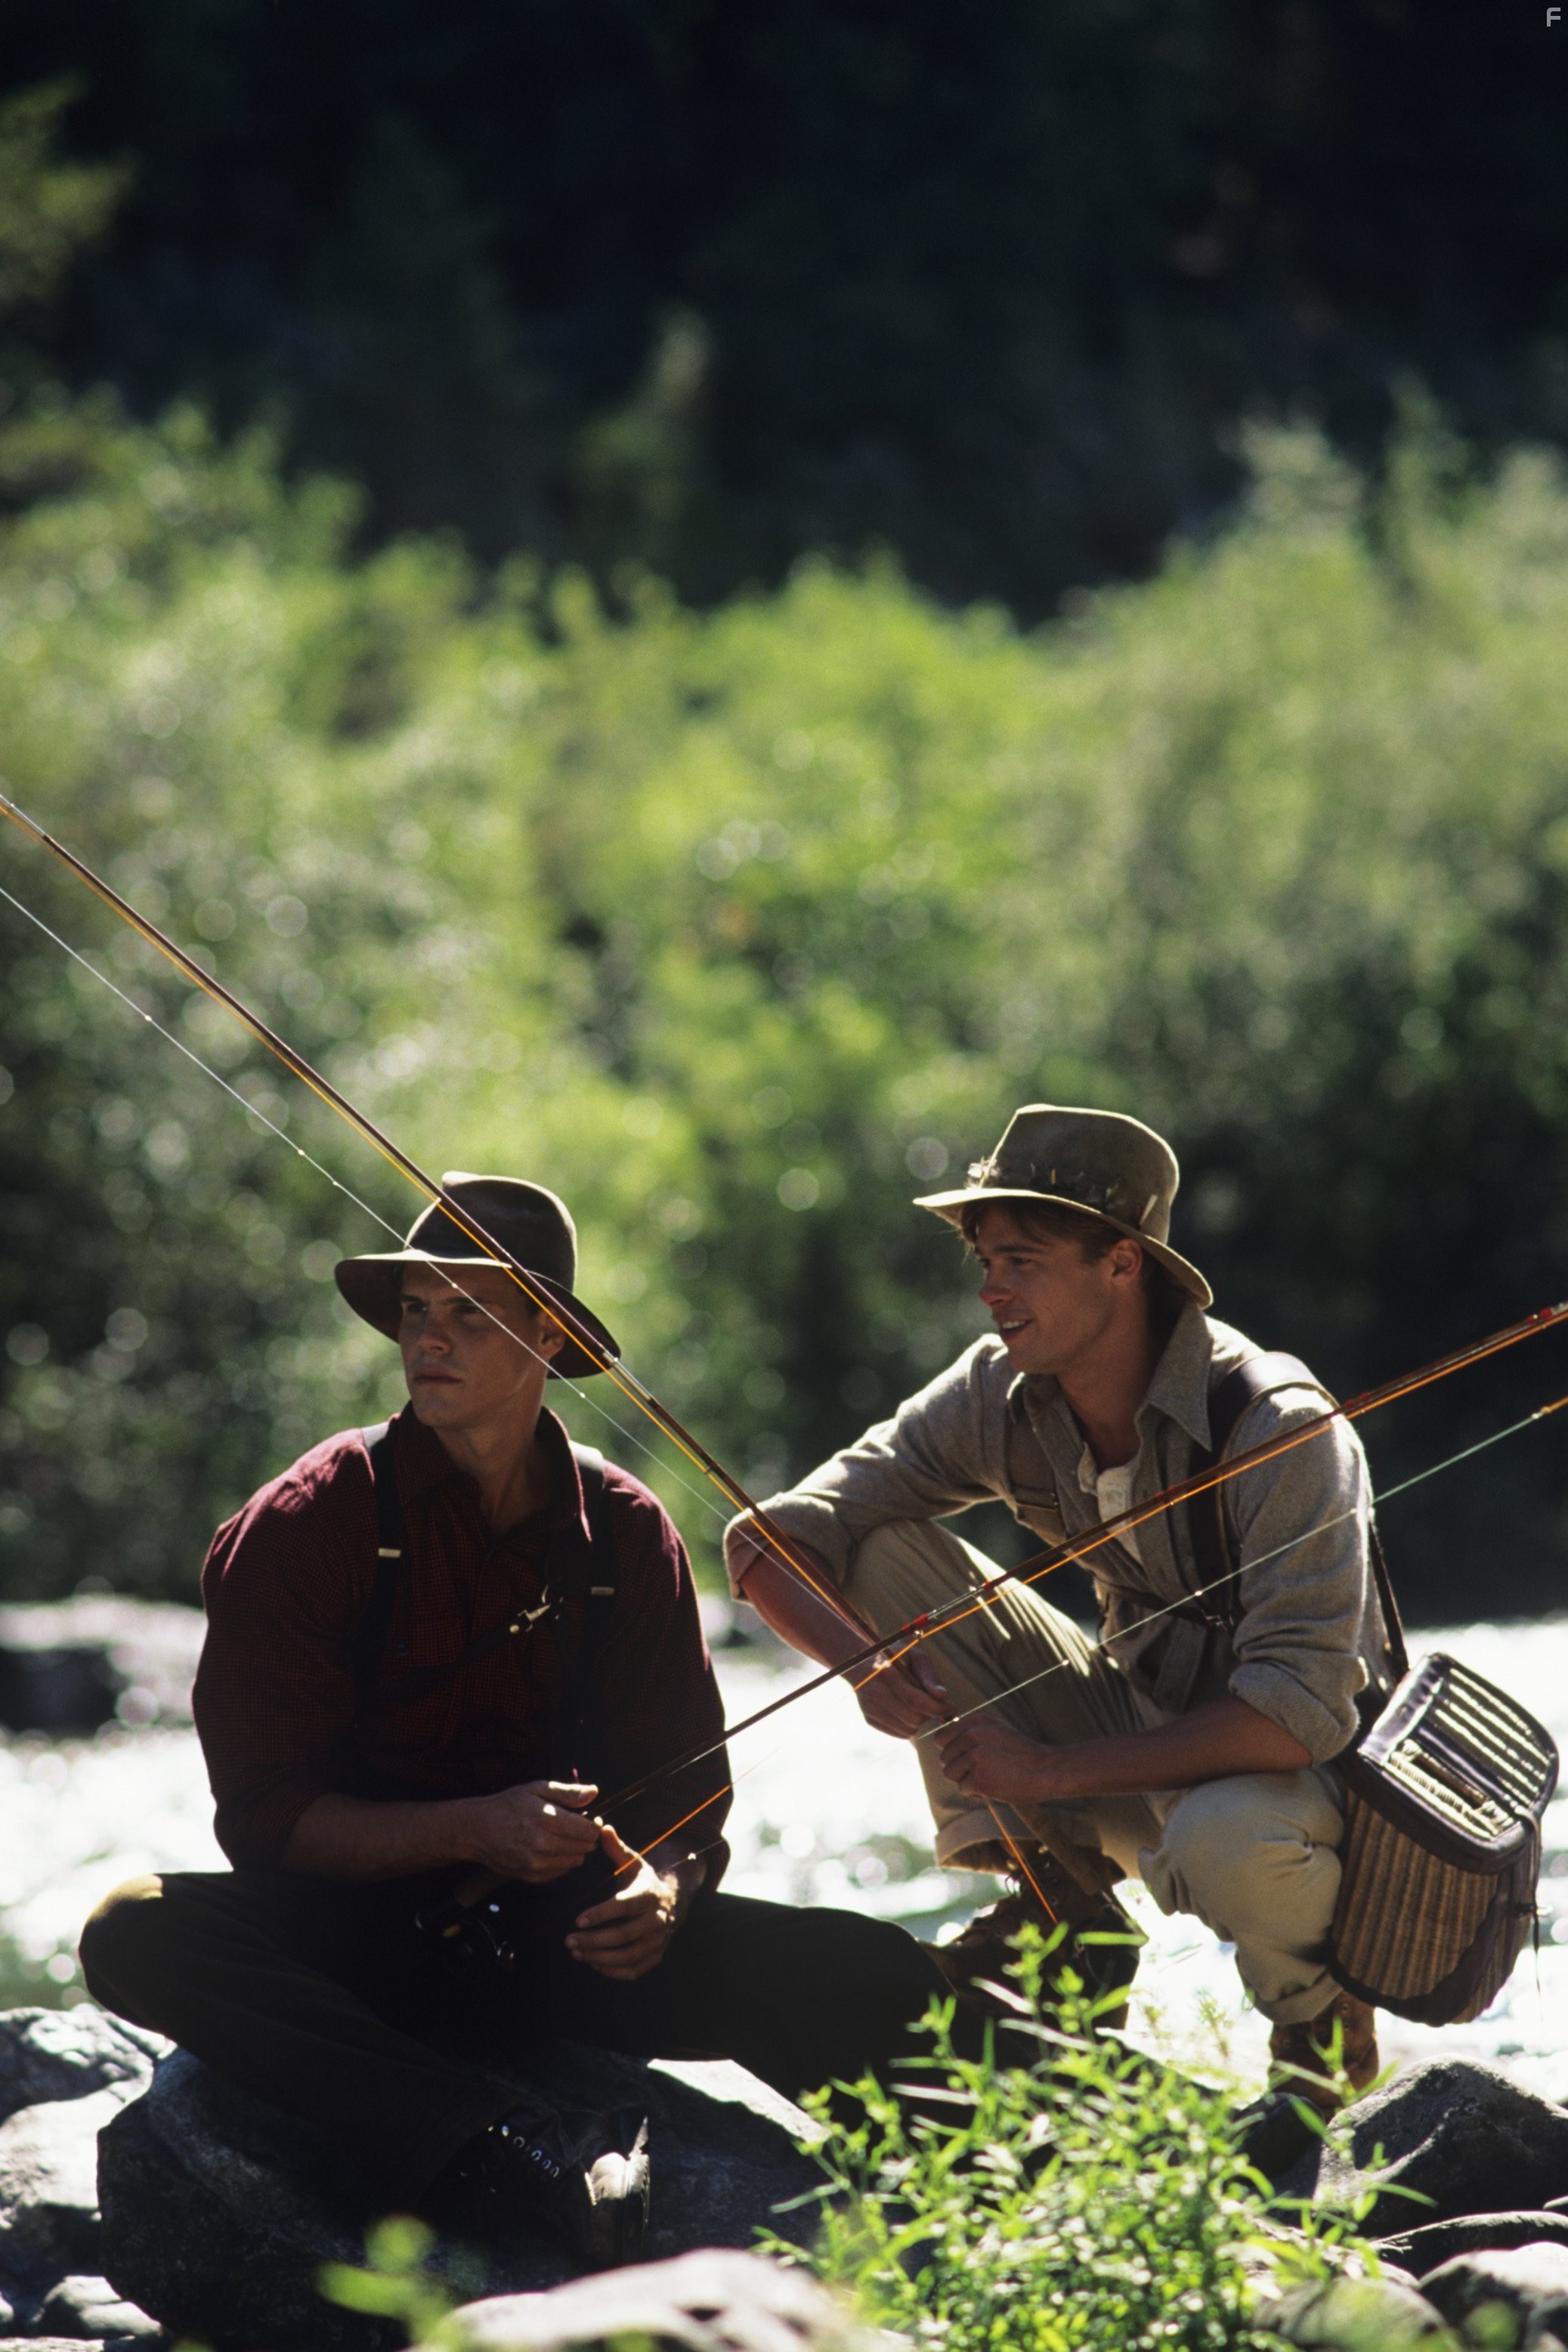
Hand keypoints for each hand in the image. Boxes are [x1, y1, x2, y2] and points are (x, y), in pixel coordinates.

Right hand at [469, 1780, 601, 1881]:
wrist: (477, 1830)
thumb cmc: (507, 1805)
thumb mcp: (536, 1789)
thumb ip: (568, 1793)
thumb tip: (594, 1792)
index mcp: (547, 1819)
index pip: (589, 1831)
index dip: (594, 1825)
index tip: (589, 1819)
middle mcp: (544, 1844)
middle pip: (585, 1847)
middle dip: (585, 1837)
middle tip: (575, 1827)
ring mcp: (537, 1863)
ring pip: (575, 1861)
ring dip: (574, 1850)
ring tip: (561, 1837)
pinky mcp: (530, 1875)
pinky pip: (560, 1871)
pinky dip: (561, 1861)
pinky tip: (550, 1849)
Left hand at [567, 1823, 681, 1980]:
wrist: (674, 1900)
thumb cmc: (644, 1880)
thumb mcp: (634, 1862)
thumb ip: (616, 1848)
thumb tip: (600, 1826)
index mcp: (649, 1894)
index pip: (623, 1906)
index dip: (600, 1914)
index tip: (577, 1920)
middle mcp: (658, 1919)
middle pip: (623, 1935)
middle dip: (594, 1940)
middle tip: (569, 1941)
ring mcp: (659, 1941)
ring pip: (628, 1956)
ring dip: (599, 1958)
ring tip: (576, 1953)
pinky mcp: (657, 1956)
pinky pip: (634, 1970)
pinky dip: (613, 1971)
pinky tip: (593, 1964)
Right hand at [854, 1644, 949, 1738]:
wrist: (860, 1663)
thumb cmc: (895, 1657)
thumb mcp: (915, 1656)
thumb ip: (929, 1675)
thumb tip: (942, 1696)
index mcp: (886, 1673)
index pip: (916, 1701)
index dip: (938, 1708)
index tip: (951, 1708)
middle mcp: (875, 1693)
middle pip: (914, 1718)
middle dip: (929, 1714)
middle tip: (932, 1703)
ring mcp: (870, 1708)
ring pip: (908, 1730)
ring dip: (919, 1720)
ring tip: (917, 1704)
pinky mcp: (869, 1719)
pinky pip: (900, 1733)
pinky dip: (909, 1725)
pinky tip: (906, 1710)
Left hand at [938, 1715, 1058, 1804]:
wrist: (1047, 1770)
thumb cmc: (1021, 1753)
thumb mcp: (996, 1730)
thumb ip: (971, 1732)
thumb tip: (941, 1740)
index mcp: (975, 1722)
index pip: (941, 1737)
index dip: (951, 1751)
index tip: (967, 1756)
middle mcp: (972, 1735)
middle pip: (944, 1758)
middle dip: (959, 1767)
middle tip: (983, 1769)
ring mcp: (975, 1757)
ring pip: (950, 1774)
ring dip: (966, 1780)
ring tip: (989, 1776)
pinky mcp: (979, 1778)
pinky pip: (963, 1788)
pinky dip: (976, 1792)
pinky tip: (994, 1786)